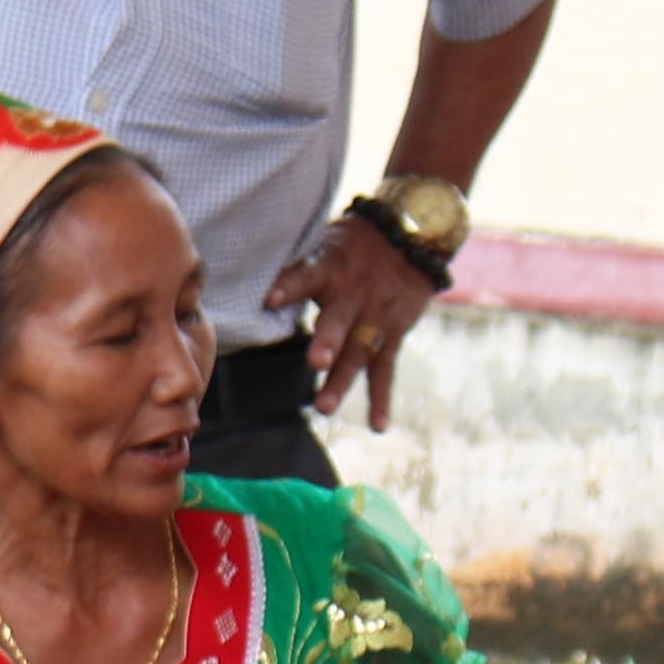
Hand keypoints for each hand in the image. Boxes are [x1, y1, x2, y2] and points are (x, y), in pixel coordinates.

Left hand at [270, 214, 448, 425]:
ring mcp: (376, 317)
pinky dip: (382, 398)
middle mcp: (354, 294)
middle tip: (315, 361)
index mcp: (332, 267)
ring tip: (324, 407)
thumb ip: (298, 266)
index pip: (308, 275)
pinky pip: (386, 369)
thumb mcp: (327, 242)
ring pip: (359, 351)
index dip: (291, 286)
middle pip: (340, 320)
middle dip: (328, 341)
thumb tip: (251, 284)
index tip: (271, 298)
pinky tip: (377, 426)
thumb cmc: (354, 243)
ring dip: (342, 380)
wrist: (412, 237)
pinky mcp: (393, 333)